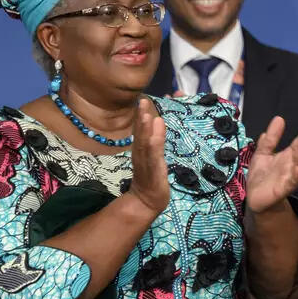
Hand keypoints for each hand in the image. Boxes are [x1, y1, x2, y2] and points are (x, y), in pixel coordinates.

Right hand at [126, 97, 168, 217]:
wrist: (147, 200)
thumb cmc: (152, 175)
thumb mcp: (154, 153)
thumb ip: (156, 137)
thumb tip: (157, 119)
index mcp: (140, 148)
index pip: (140, 129)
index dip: (141, 114)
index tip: (142, 98)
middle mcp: (140, 154)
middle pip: (140, 134)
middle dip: (141, 117)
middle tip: (142, 101)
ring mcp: (146, 163)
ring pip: (144, 145)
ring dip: (145, 130)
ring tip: (146, 115)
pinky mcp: (153, 172)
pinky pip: (153, 159)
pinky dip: (153, 148)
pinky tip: (154, 138)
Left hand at [247, 116, 297, 214]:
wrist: (254, 197)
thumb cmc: (261, 174)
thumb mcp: (262, 152)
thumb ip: (271, 138)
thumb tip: (279, 118)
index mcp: (289, 155)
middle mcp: (293, 164)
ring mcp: (290, 176)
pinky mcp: (284, 188)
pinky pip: (292, 182)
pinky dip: (296, 176)